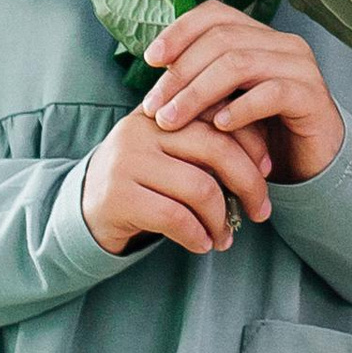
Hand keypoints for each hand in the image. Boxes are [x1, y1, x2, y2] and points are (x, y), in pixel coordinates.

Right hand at [81, 107, 273, 256]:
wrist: (83, 206)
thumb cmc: (146, 178)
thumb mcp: (174, 149)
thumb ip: (209, 140)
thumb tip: (266, 158)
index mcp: (166, 107)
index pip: (222, 114)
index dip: (252, 142)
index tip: (268, 169)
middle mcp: (146, 128)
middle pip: (216, 149)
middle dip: (249, 183)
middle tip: (261, 210)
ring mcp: (128, 160)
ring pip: (199, 187)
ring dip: (222, 218)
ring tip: (227, 236)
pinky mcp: (118, 196)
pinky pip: (174, 218)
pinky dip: (196, 235)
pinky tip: (203, 245)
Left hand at [140, 1, 345, 184]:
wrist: (312, 164)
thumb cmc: (263, 133)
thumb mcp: (228, 102)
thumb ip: (203, 83)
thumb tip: (157, 75)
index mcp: (260, 36)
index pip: (215, 14)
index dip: (179, 31)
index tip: (151, 60)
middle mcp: (282, 43)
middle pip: (222, 39)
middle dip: (180, 72)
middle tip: (152, 106)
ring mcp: (300, 67)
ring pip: (240, 63)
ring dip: (198, 93)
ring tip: (171, 120)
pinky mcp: (312, 96)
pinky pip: (271, 93)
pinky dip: (240, 108)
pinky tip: (219, 126)